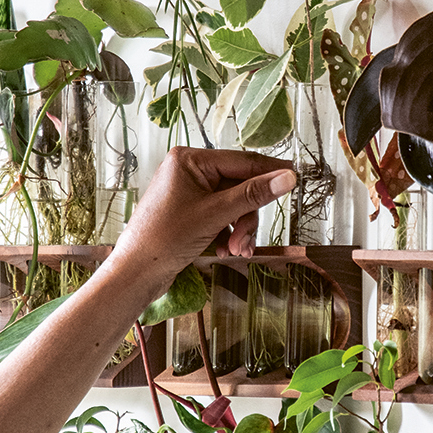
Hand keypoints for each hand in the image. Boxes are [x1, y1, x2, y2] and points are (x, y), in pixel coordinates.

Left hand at [113, 148, 297, 289]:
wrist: (135, 273)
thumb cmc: (165, 239)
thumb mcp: (215, 215)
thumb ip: (254, 195)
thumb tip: (288, 177)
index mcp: (190, 160)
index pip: (242, 162)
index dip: (271, 172)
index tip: (296, 178)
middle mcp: (189, 171)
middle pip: (239, 187)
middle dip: (246, 217)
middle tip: (244, 241)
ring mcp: (189, 192)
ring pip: (233, 205)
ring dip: (238, 229)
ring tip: (234, 251)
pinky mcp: (189, 213)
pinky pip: (221, 216)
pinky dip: (227, 234)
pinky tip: (223, 252)